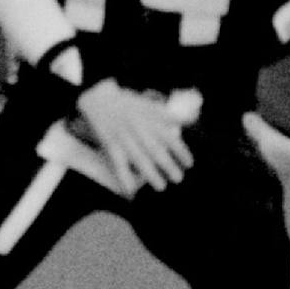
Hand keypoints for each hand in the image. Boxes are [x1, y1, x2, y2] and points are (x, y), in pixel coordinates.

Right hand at [73, 79, 193, 191]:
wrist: (99, 97)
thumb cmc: (127, 103)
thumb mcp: (150, 104)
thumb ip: (169, 114)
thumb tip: (190, 120)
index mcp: (150, 119)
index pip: (170, 137)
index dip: (181, 152)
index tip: (189, 164)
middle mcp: (138, 129)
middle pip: (156, 150)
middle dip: (168, 166)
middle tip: (178, 178)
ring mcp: (124, 138)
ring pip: (139, 159)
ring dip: (151, 174)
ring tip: (161, 186)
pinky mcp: (110, 145)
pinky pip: (118, 163)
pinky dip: (124, 178)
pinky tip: (130, 191)